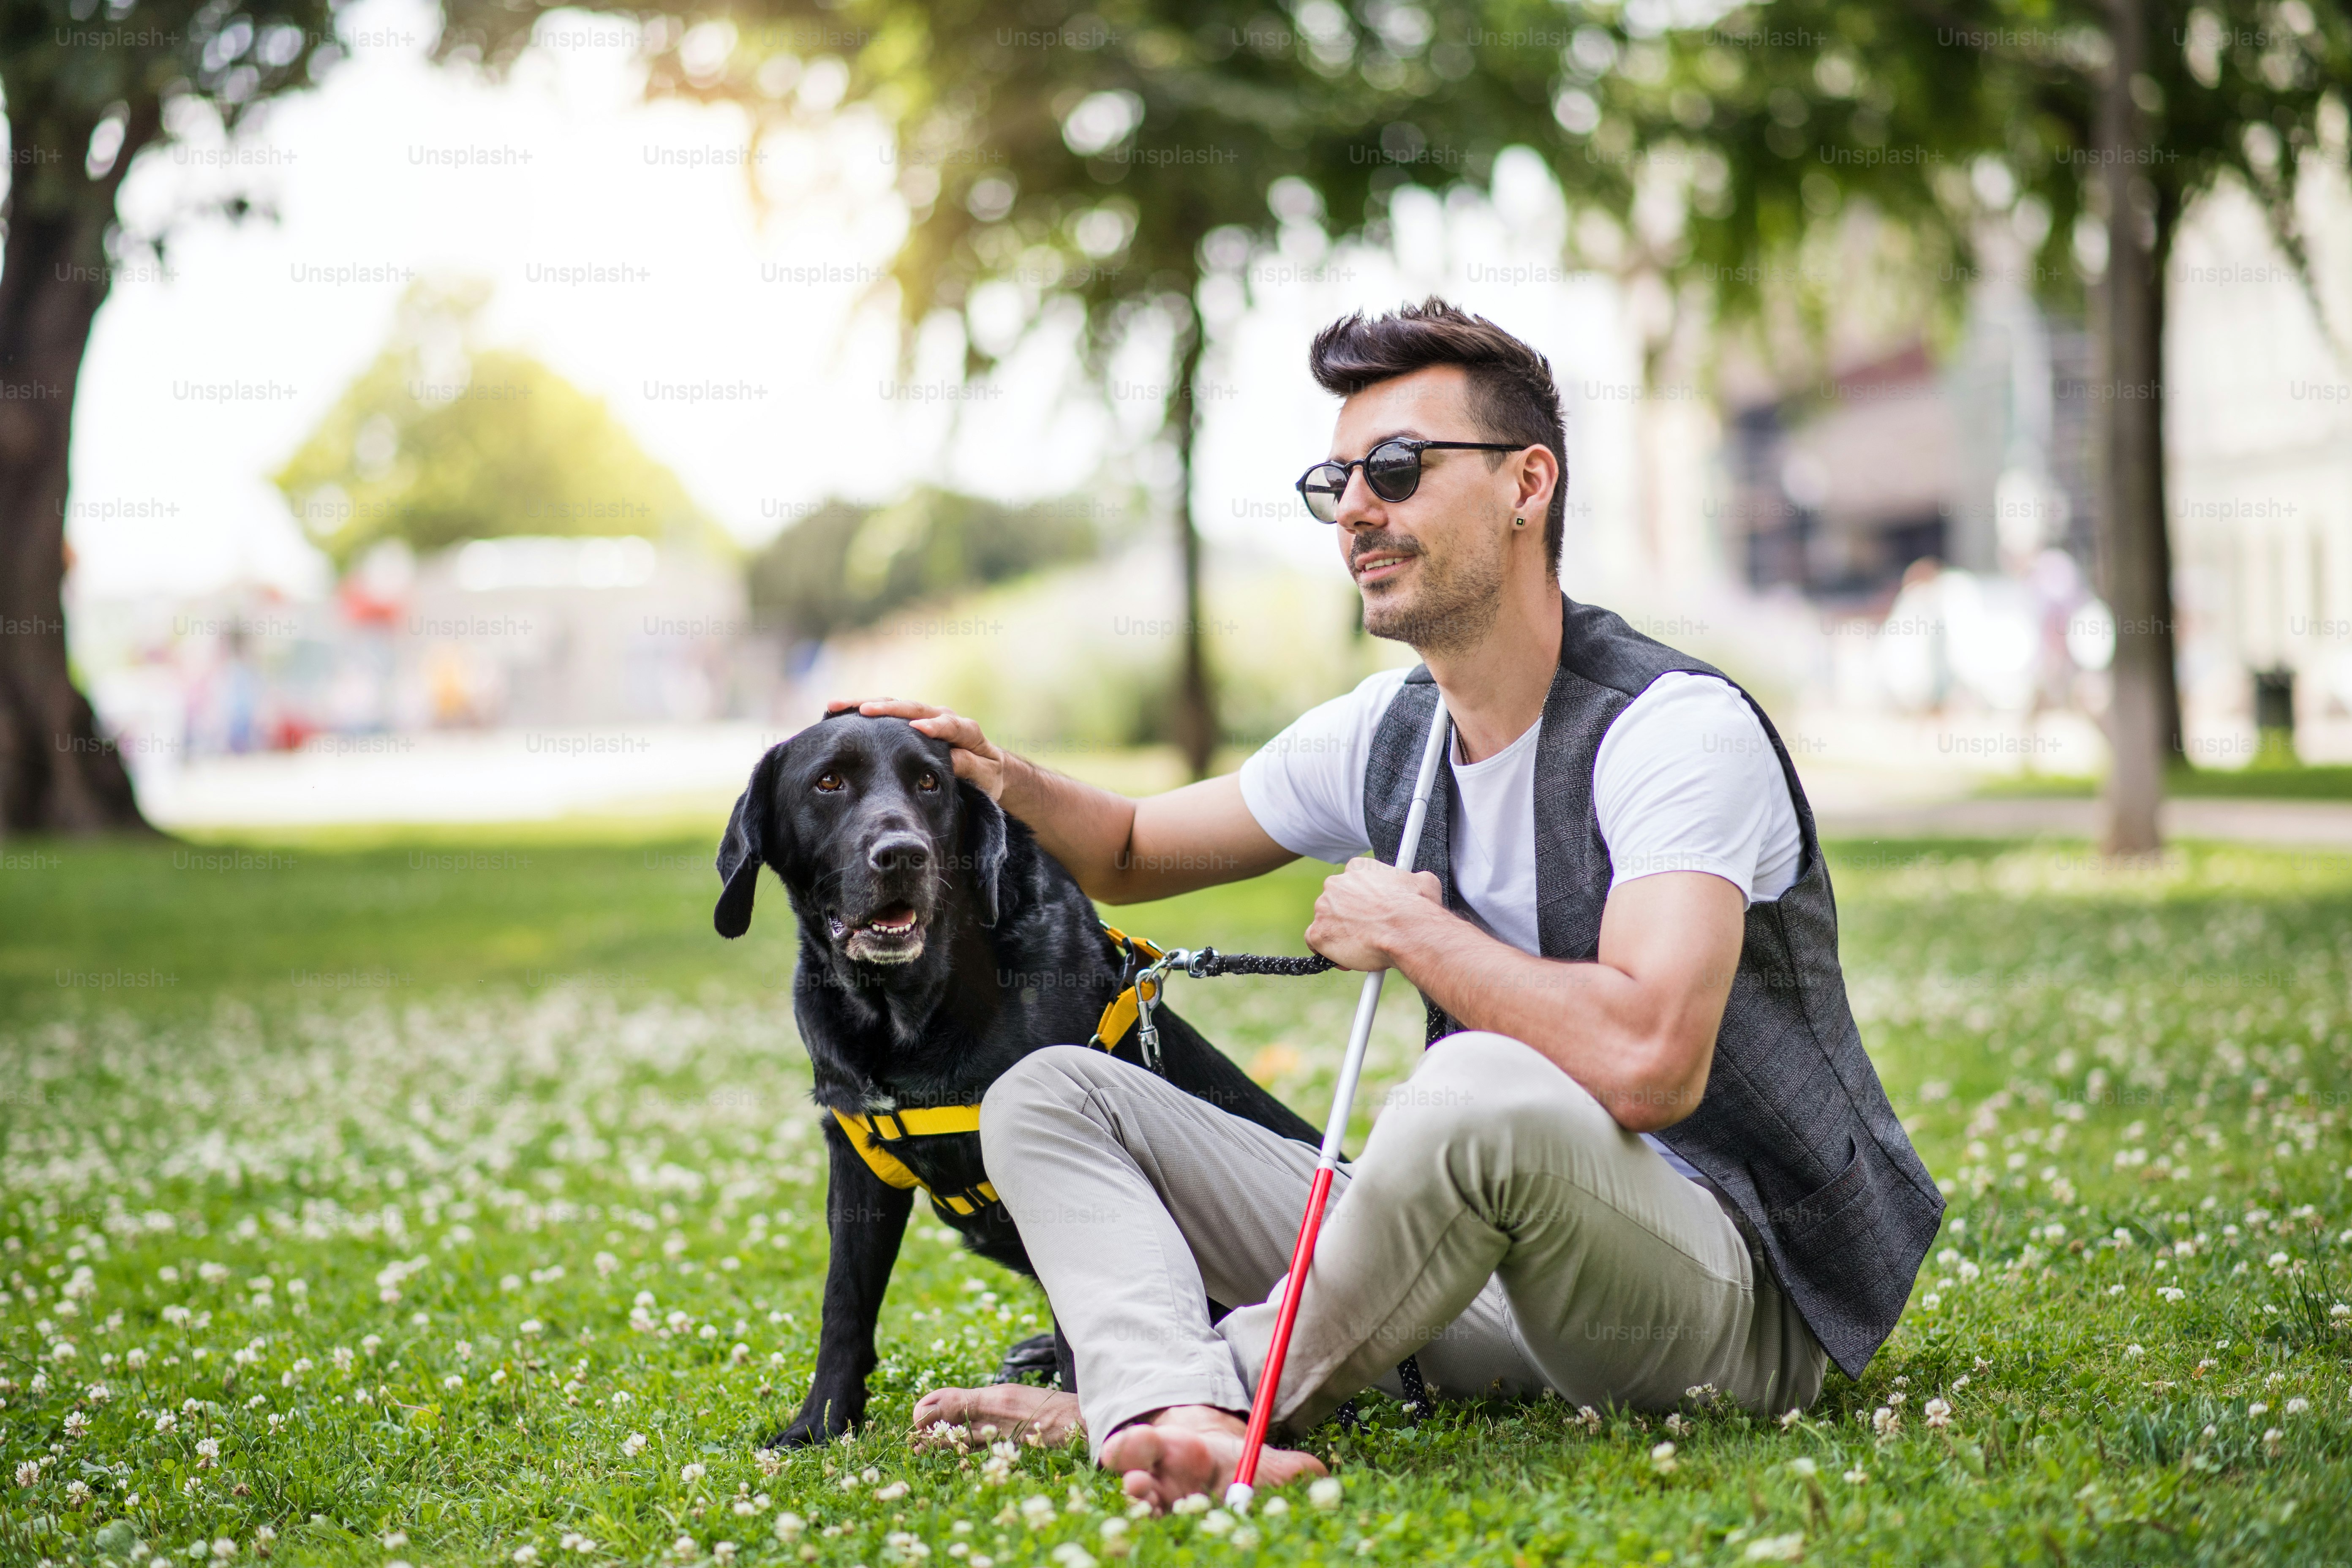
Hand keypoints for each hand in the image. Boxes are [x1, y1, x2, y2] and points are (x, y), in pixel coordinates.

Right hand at [829, 697, 1009, 800]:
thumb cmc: (987, 776)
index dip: (936, 726)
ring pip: (893, 707)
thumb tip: (952, 757)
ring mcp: (925, 717)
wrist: (987, 769)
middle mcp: (942, 717)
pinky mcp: (910, 722)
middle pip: (913, 708)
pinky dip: (863, 712)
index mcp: (965, 731)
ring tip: (836, 707)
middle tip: (862, 710)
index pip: (950, 725)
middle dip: (886, 708)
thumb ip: (971, 767)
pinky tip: (838, 713)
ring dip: (865, 705)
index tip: (919, 728)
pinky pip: (885, 716)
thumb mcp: (986, 777)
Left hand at [1304, 856, 1445, 970]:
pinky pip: (1314, 942)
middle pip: (1336, 901)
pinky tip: (1347, 957)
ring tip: (1361, 946)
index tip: (1371, 912)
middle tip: (1368, 931)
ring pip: (1325, 922)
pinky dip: (1327, 951)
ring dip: (1339, 934)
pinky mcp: (1318, 933)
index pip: (1352, 882)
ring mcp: (1324, 909)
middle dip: (1350, 917)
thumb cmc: (1416, 908)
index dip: (1362, 900)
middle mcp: (1336, 884)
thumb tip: (1419, 882)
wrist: (1406, 931)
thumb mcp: (1422, 883)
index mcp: (1357, 868)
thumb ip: (1412, 880)